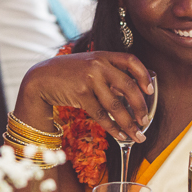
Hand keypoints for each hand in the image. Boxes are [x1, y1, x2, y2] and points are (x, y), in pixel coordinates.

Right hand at [22, 51, 153, 142]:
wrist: (41, 78)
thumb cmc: (68, 74)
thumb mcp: (89, 65)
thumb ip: (108, 74)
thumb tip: (131, 95)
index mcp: (103, 55)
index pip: (131, 60)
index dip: (143, 76)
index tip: (150, 90)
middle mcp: (98, 64)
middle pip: (128, 86)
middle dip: (140, 106)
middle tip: (146, 120)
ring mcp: (89, 78)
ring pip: (116, 105)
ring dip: (129, 123)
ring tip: (138, 135)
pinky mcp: (80, 93)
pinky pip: (101, 114)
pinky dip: (113, 128)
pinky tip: (121, 136)